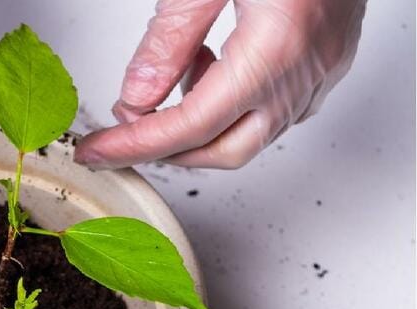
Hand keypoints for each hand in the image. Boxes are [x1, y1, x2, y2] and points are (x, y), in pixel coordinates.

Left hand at [75, 0, 366, 168]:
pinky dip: (233, 106)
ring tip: (169, 81)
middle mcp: (307, 66)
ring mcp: (324, 65)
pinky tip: (210, 71)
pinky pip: (278, 108)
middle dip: (167, 150)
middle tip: (123, 132)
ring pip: (254, 133)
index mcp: (276, 46)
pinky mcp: (330, 55)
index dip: (136, 146)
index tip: (98, 152)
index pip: (190, 125)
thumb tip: (137, 94)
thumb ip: (170, 36)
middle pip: (224, 149)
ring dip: (200, 125)